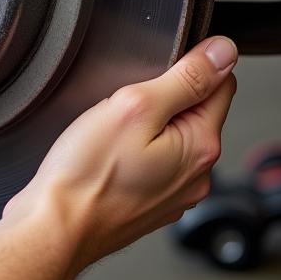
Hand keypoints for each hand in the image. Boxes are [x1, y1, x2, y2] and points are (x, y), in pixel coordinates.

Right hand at [0, 37, 237, 279]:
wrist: (55, 228)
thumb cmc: (86, 174)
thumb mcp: (135, 107)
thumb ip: (185, 78)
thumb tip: (225, 52)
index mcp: (201, 146)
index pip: (221, 84)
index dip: (190, 65)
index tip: (156, 69)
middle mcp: (197, 175)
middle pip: (195, 112)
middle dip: (164, 98)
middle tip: (122, 106)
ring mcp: (174, 194)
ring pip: (171, 138)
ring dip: (147, 127)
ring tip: (110, 134)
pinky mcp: (150, 204)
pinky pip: (152, 163)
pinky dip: (133, 153)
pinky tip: (106, 157)